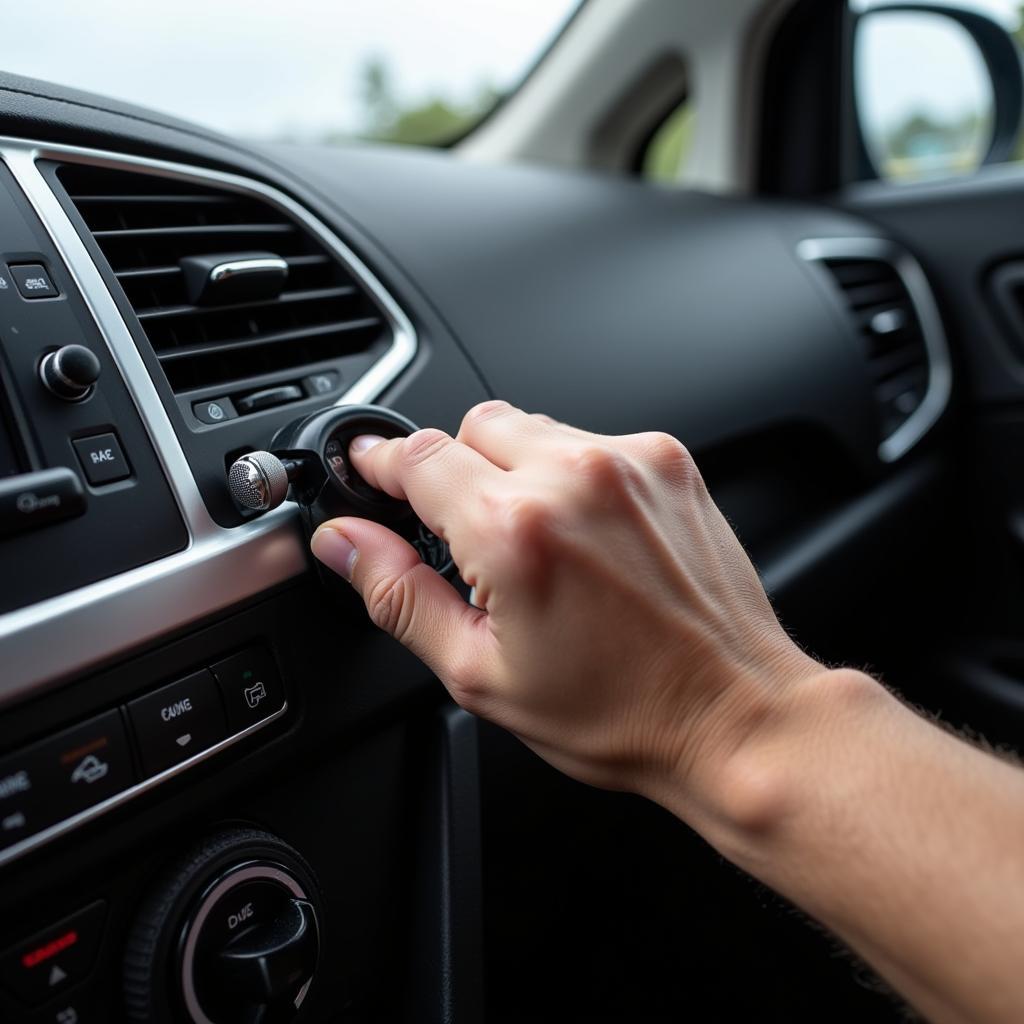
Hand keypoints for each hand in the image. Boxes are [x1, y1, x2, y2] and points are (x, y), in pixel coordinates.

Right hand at [310, 401, 823, 813]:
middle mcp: (573, 477)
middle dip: (454, 471)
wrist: (732, 714)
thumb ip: (398, 595)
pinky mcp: (667, 462)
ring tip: (539, 546)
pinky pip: (588, 438)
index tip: (370, 469)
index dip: (381, 462)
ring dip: (513, 469)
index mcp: (514, 530)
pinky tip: (586, 535)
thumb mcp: (481, 673)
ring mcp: (628, 462)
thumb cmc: (620, 712)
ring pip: (530, 427)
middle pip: (471, 426)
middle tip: (470, 538)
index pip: (418, 456)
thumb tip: (345, 544)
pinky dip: (570, 473)